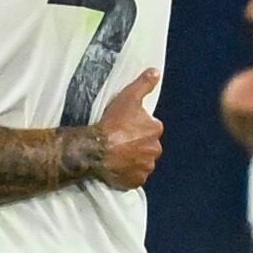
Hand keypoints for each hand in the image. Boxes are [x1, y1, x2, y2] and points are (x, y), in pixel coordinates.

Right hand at [82, 70, 161, 189]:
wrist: (97, 149)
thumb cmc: (112, 123)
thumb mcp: (128, 97)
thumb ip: (144, 84)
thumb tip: (155, 72)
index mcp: (155, 130)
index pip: (151, 127)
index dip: (138, 127)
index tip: (125, 127)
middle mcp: (155, 150)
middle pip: (147, 146)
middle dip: (138, 144)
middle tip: (120, 141)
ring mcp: (145, 167)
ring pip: (142, 162)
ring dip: (133, 159)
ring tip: (117, 155)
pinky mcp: (135, 181)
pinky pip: (134, 177)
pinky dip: (128, 174)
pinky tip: (117, 168)